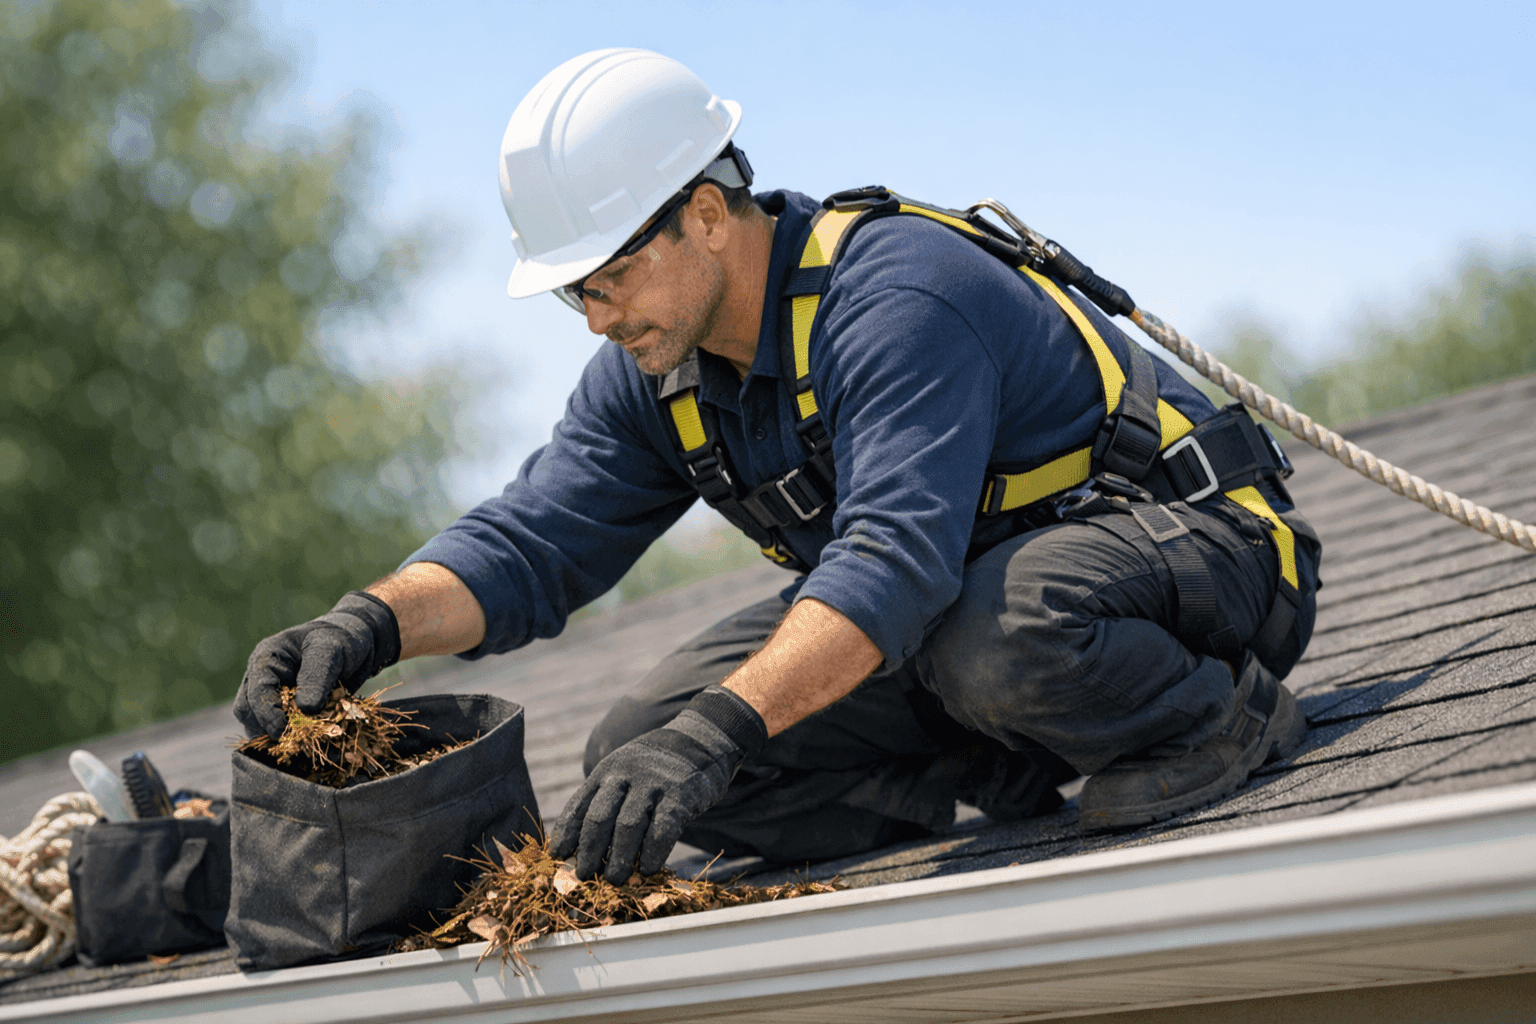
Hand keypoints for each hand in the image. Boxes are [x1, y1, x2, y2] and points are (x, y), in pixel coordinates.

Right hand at [233, 591, 400, 739]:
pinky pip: (282, 732)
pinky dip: (295, 740)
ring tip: (306, 742)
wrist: (358, 645)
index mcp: (267, 659)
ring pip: (261, 726)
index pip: (255, 691)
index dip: (266, 714)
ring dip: (281, 737)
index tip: (283, 730)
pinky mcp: (289, 711)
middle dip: (268, 728)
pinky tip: (313, 742)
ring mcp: (274, 696)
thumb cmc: (341, 639)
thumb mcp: (330, 650)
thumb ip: (317, 676)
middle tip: (296, 739)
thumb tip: (306, 709)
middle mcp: (264, 679)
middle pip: (249, 712)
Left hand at [551, 686, 766, 882]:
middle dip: (590, 851)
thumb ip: (607, 800)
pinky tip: (648, 869)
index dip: (567, 834)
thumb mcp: (625, 772)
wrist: (701, 741)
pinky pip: (663, 828)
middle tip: (585, 876)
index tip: (559, 857)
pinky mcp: (681, 795)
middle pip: (599, 817)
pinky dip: (653, 852)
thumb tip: (584, 847)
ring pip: (628, 826)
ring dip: (619, 858)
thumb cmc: (656, 768)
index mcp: (606, 771)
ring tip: (615, 879)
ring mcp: (653, 783)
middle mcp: (626, 775)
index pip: (580, 805)